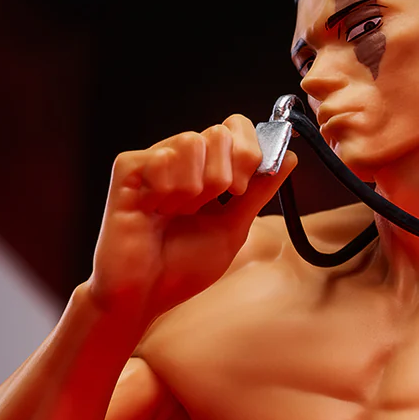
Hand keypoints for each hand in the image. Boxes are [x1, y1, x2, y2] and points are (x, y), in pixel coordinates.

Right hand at [89, 114, 295, 325]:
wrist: (146, 292)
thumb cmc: (185, 265)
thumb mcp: (234, 226)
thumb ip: (260, 191)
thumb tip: (290, 157)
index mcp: (209, 168)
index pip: (237, 128)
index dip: (250, 151)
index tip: (242, 190)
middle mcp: (182, 158)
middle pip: (220, 132)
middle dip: (226, 174)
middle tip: (207, 205)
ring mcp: (155, 160)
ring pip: (193, 141)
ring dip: (195, 188)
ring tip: (176, 212)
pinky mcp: (128, 167)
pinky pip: (165, 157)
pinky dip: (169, 191)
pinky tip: (154, 210)